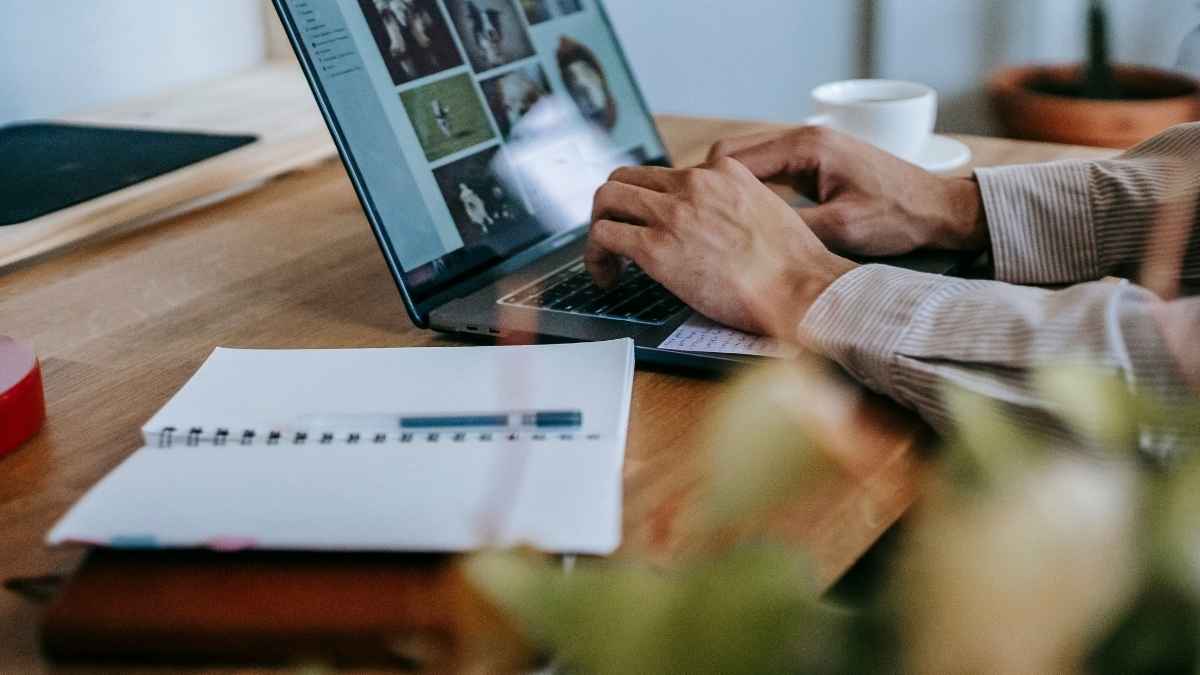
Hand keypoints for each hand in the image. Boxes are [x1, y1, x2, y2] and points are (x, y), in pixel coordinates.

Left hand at [584, 158, 858, 335]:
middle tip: (616, 238)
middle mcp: (694, 183)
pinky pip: (603, 236)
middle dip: (615, 208)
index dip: (652, 201)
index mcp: (723, 172)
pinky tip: (607, 277)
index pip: (667, 173)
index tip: (651, 225)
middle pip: (627, 177)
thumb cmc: (795, 267)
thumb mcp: (769, 212)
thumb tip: (712, 228)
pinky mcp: (656, 247)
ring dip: (599, 227)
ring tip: (606, 259)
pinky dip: (595, 255)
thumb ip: (736, 206)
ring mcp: (672, 212)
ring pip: (607, 198)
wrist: (802, 289)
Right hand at [707, 126, 987, 256]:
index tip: (690, 216)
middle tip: (694, 222)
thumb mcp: (841, 229)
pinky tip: (744, 220)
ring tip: (712, 224)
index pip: (734, 158)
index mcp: (807, 146)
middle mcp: (805, 139)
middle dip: (710, 188)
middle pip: (734, 156)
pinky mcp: (816, 163)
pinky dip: (751, 193)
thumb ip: (791, 227)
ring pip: (749, 165)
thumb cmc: (899, 216)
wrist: (939, 210)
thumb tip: (743, 236)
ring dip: (729, 191)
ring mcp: (810, 149)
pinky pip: (769, 173)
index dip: (705, 188)